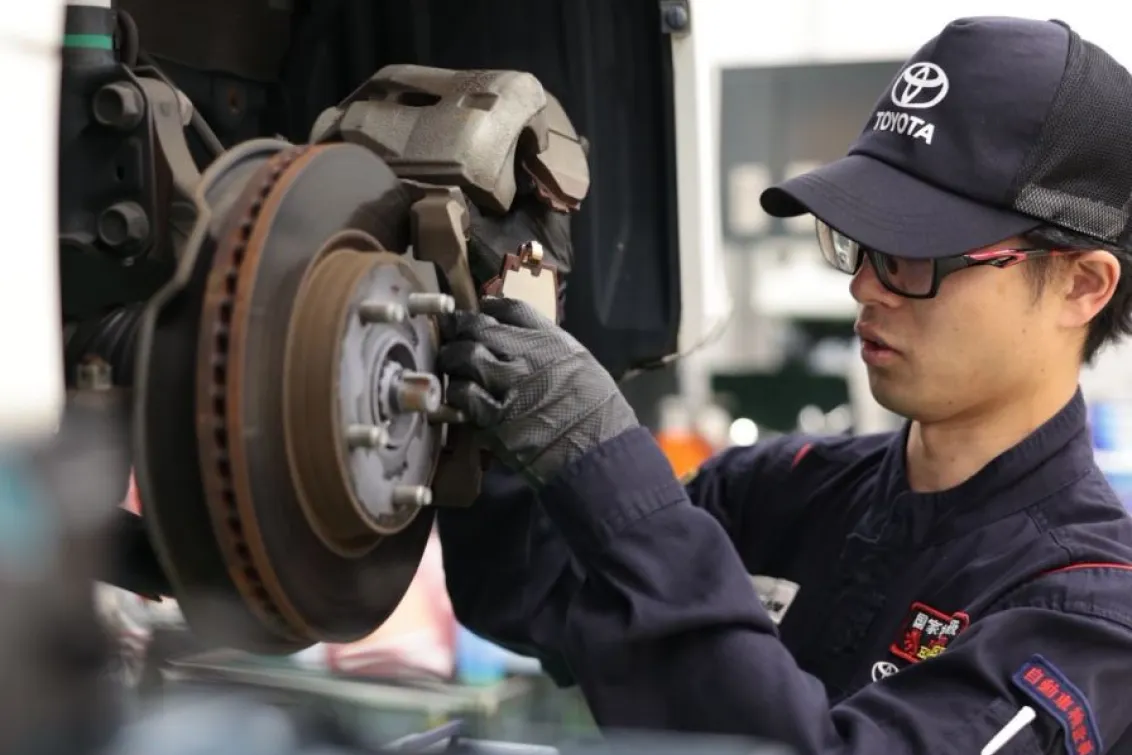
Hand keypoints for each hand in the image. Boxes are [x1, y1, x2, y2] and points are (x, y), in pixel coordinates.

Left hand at [437, 296, 637, 485]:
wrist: (598, 451)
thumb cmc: (597, 410)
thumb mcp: (582, 364)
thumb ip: (551, 347)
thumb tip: (522, 336)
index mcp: (552, 342)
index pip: (513, 310)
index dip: (491, 306)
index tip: (481, 309)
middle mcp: (529, 357)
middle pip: (481, 328)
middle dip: (460, 326)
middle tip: (451, 330)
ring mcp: (511, 386)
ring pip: (467, 357)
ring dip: (453, 357)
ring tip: (450, 362)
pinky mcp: (497, 418)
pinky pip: (465, 395)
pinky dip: (457, 391)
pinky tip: (458, 394)